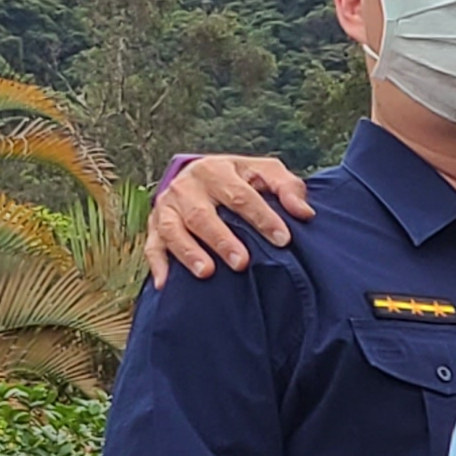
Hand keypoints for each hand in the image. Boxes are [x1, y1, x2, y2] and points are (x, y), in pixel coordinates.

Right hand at [142, 155, 310, 282]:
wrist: (201, 177)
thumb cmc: (242, 180)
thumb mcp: (266, 174)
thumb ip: (288, 188)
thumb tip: (304, 213)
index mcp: (217, 170)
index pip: (240, 195)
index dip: (262, 217)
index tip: (283, 240)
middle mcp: (188, 186)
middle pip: (202, 214)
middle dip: (222, 239)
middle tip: (242, 262)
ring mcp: (168, 207)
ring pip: (173, 230)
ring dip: (188, 252)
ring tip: (207, 273)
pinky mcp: (155, 226)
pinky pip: (152, 246)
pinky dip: (158, 264)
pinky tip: (165, 284)